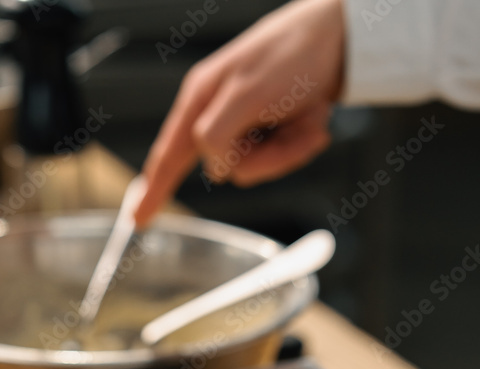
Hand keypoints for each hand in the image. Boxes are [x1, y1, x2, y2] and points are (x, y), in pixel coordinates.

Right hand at [134, 0, 344, 227]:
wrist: (341, 37)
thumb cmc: (292, 52)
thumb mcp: (248, 94)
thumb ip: (218, 135)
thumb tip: (213, 168)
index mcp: (201, 99)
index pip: (168, 155)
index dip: (153, 190)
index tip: (137, 220)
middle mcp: (219, 113)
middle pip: (228, 169)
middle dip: (266, 157)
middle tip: (289, 127)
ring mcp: (246, 123)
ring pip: (258, 167)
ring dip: (289, 147)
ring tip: (304, 116)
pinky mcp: (270, 129)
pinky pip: (279, 157)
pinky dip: (301, 142)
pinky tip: (311, 118)